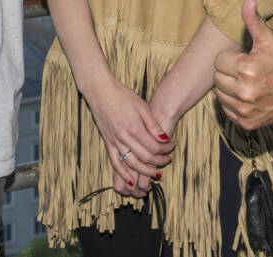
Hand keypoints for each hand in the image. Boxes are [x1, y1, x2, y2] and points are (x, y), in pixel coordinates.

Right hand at [83, 78, 173, 197]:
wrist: (100, 91)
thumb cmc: (122, 95)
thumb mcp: (142, 106)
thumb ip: (153, 124)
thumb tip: (165, 138)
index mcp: (134, 127)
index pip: (154, 147)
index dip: (166, 150)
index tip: (172, 146)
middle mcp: (124, 137)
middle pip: (145, 158)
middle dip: (159, 161)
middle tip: (168, 160)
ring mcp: (114, 142)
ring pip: (131, 164)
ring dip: (145, 172)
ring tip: (155, 174)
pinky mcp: (107, 143)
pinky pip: (115, 163)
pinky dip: (123, 175)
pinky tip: (131, 182)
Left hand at [213, 0, 272, 130]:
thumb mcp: (269, 40)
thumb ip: (254, 20)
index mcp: (246, 69)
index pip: (218, 61)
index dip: (230, 58)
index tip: (243, 59)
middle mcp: (244, 91)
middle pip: (217, 78)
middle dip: (228, 72)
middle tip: (244, 71)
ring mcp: (245, 109)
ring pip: (220, 94)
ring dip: (228, 88)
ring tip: (244, 83)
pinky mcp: (246, 122)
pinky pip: (227, 110)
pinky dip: (233, 104)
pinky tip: (246, 96)